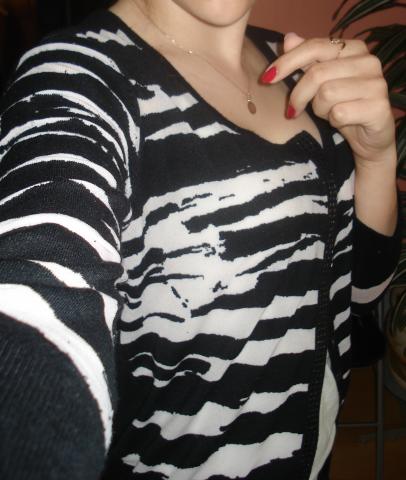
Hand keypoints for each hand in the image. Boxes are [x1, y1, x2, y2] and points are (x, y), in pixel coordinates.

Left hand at [261, 32, 396, 166]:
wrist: (369, 138)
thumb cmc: (342, 107)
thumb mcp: (321, 83)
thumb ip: (307, 61)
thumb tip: (288, 39)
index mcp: (354, 49)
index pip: (315, 46)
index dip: (287, 62)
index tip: (266, 79)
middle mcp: (369, 62)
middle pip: (317, 73)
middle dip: (299, 96)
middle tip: (293, 111)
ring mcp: (376, 84)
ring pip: (327, 94)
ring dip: (319, 109)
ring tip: (327, 114)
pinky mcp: (379, 108)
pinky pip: (339, 113)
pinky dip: (333, 121)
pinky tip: (341, 122)